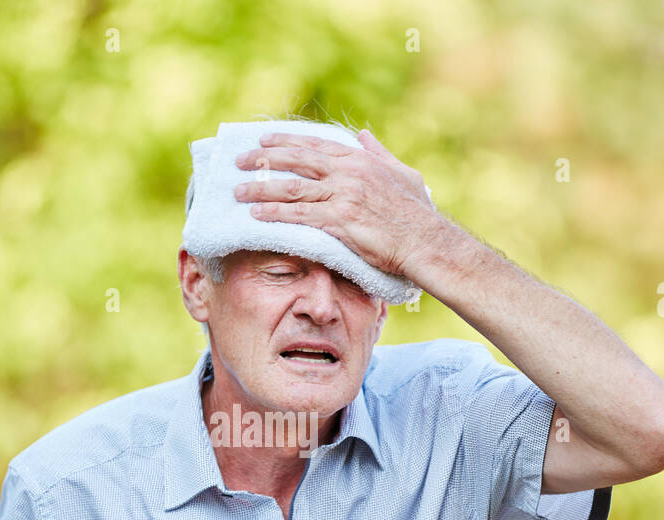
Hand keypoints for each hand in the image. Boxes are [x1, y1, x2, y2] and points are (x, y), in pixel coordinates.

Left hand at [233, 129, 443, 280]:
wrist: (426, 241)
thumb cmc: (418, 213)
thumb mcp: (403, 173)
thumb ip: (380, 153)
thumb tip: (364, 135)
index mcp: (360, 160)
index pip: (315, 145)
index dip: (286, 141)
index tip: (263, 140)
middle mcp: (347, 172)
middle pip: (296, 160)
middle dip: (263, 159)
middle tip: (239, 161)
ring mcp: (342, 196)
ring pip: (291, 188)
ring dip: (261, 189)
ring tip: (238, 192)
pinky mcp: (339, 221)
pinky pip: (299, 216)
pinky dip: (275, 215)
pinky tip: (256, 216)